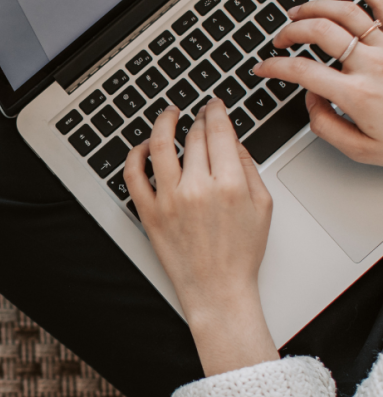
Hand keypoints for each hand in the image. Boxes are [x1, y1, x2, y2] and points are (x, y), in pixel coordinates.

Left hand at [124, 99, 277, 376]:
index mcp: (230, 184)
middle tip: (198, 113)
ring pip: (161, 145)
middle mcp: (198, 188)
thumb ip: (248, 168)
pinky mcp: (149, 213)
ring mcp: (169, 200)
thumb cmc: (240, 254)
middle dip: (197, 119)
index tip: (214, 105)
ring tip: (168, 114)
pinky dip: (136, 155)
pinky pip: (133, 175)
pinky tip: (145, 146)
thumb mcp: (262, 206)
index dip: (215, 112)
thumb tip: (232, 141)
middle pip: (193, 137)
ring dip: (164, 123)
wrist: (217, 291)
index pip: (218, 132)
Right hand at [253, 0, 382, 165]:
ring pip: (345, 12)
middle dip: (290, 32)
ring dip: (315, 7)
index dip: (274, 67)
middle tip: (281, 40)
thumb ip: (326, 127)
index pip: (301, 72)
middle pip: (319, 31)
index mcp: (358, 94)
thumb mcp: (362, 150)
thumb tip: (311, 100)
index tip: (263, 68)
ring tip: (299, 12)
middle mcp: (373, 64)